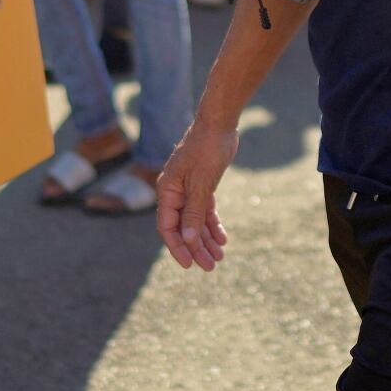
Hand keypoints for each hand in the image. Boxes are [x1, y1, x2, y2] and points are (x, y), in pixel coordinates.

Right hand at [156, 119, 238, 271]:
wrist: (220, 123)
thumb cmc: (206, 149)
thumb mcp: (201, 183)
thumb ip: (194, 212)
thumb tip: (187, 240)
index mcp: (167, 190)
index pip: (167, 226)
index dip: (177, 247)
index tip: (189, 265)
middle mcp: (175, 192)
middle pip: (183, 227)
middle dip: (196, 248)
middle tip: (210, 266)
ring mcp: (189, 189)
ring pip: (196, 221)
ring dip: (206, 239)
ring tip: (219, 257)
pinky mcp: (202, 185)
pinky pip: (205, 211)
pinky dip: (213, 224)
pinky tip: (222, 238)